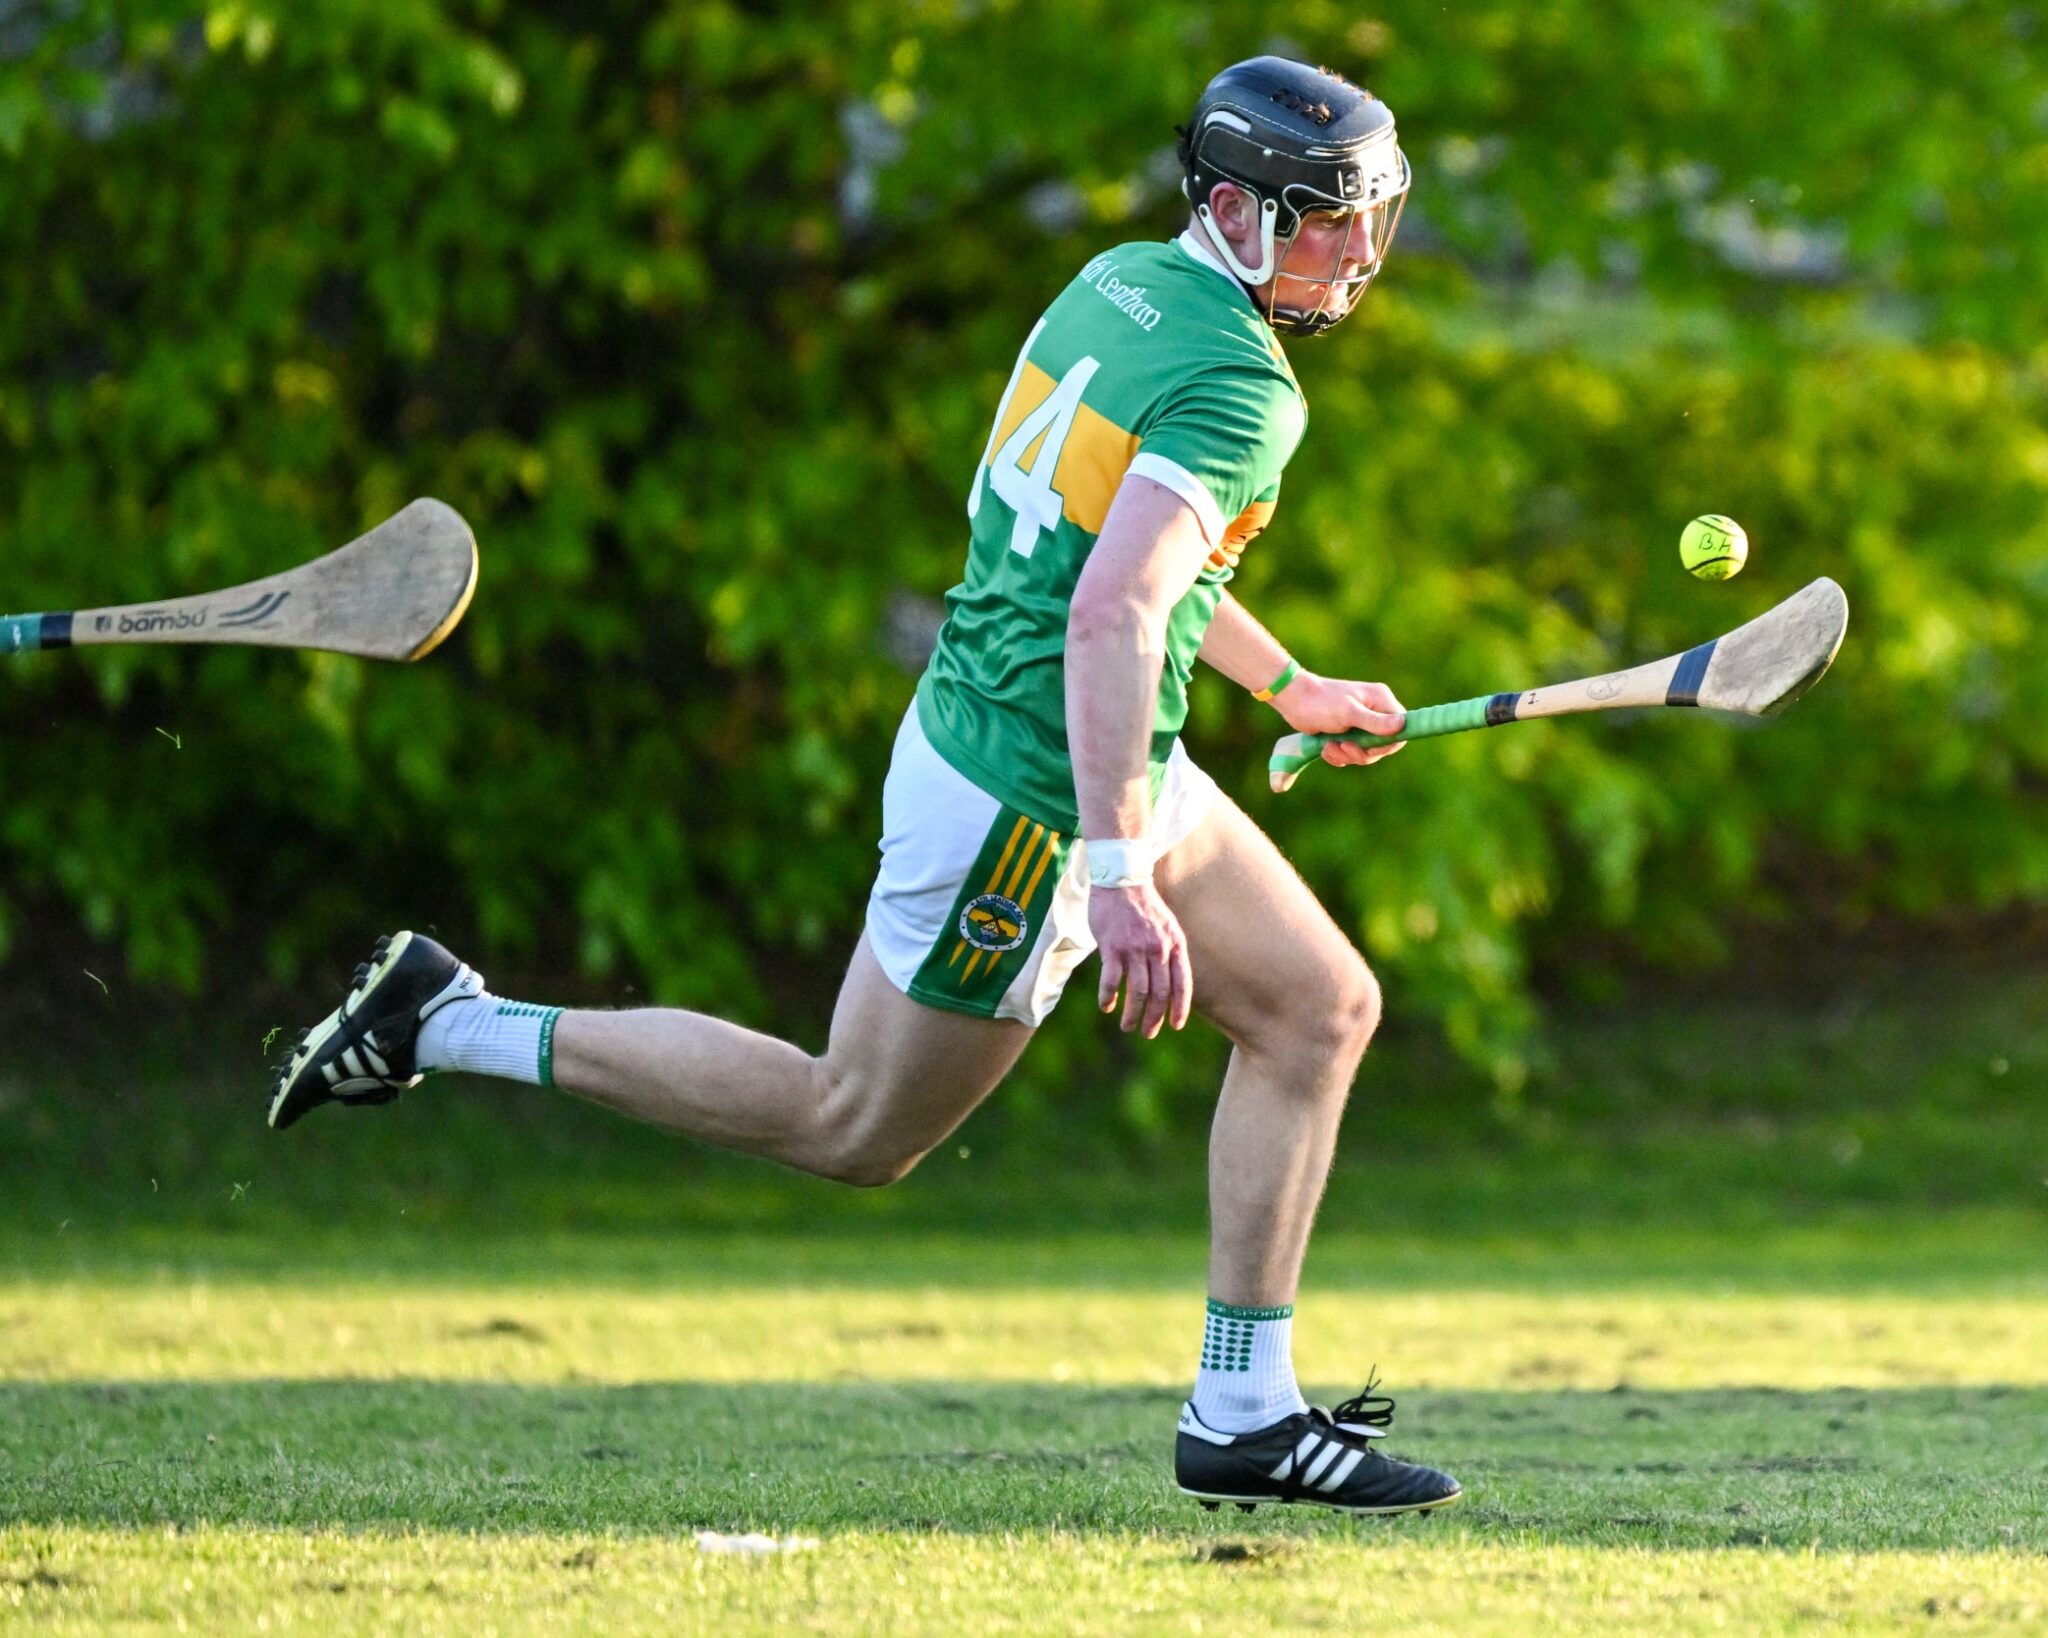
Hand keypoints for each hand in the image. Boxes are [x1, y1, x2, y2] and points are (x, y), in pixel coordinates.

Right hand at [1090, 882, 1192, 1037]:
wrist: (1121, 879)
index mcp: (1175, 944)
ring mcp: (1134, 948)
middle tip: (1147, 1032)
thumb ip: (1170, 951)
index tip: (1175, 1025)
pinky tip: (1107, 1006)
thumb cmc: (1143, 906)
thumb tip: (1170, 982)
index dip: (1179, 1008)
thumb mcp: (1168, 926)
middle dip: (1154, 1018)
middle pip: (1159, 993)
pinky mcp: (1111, 947)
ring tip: (1127, 1026)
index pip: (1182, 984)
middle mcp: (1157, 949)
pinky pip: (1111, 981)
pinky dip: (1109, 998)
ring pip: (1137, 992)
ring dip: (1132, 1014)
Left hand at [1273, 671, 1407, 769]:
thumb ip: (1375, 721)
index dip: (1387, 744)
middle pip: (1383, 745)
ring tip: (1329, 747)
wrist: (1293, 701)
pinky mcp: (1348, 733)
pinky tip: (1326, 749)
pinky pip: (1352, 753)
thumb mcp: (1348, 713)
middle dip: (1362, 753)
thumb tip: (1402, 725)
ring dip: (1347, 755)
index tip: (1368, 748)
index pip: (1401, 729)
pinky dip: (1339, 756)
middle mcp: (1375, 712)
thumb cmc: (1321, 702)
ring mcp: (1361, 723)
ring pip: (1366, 752)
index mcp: (1381, 700)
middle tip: (1343, 747)